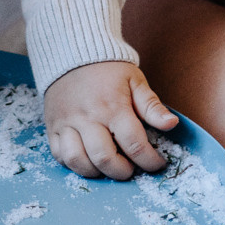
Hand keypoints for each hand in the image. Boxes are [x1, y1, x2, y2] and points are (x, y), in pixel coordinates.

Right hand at [43, 62, 178, 180]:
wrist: (72, 52)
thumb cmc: (108, 70)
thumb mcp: (135, 81)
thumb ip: (152, 106)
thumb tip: (171, 124)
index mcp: (113, 106)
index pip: (134, 144)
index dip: (150, 161)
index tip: (157, 164)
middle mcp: (88, 117)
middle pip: (105, 158)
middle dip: (123, 172)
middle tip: (131, 168)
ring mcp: (67, 123)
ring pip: (78, 160)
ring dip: (96, 172)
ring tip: (108, 167)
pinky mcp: (53, 126)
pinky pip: (59, 155)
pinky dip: (74, 165)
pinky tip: (88, 160)